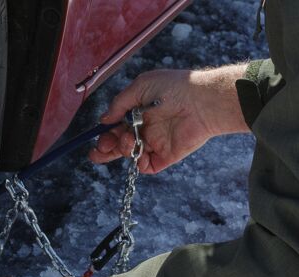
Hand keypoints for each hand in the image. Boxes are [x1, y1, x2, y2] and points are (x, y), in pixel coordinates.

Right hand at [92, 65, 248, 173]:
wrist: (201, 100)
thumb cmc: (173, 88)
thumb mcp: (140, 88)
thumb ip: (119, 104)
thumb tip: (103, 120)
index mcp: (139, 111)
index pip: (116, 125)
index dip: (105, 132)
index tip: (97, 136)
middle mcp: (146, 127)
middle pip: (120, 143)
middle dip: (106, 148)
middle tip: (98, 151)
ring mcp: (156, 142)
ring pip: (131, 153)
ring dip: (122, 150)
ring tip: (126, 142)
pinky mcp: (167, 155)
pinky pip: (148, 166)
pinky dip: (138, 164)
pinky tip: (137, 154)